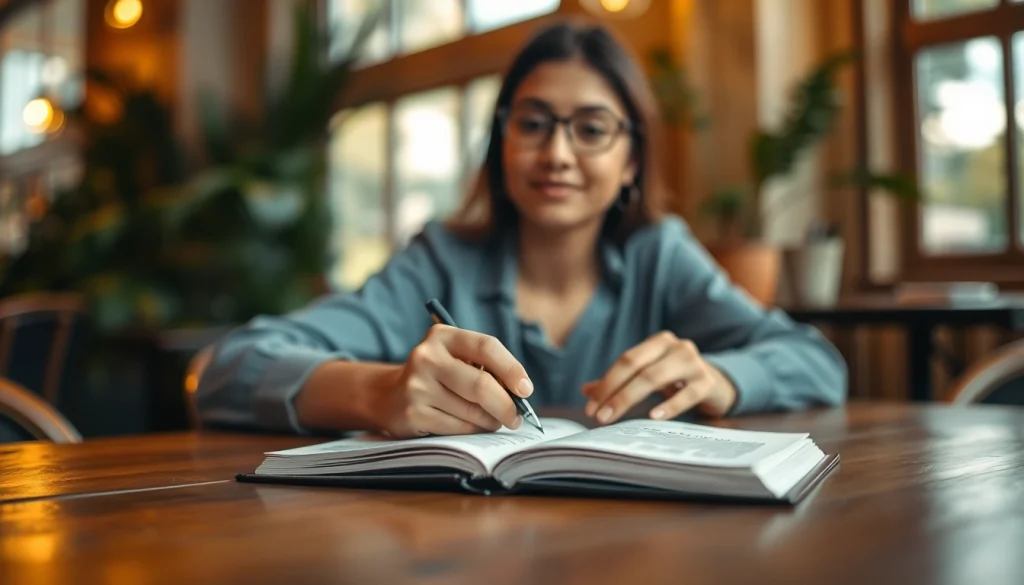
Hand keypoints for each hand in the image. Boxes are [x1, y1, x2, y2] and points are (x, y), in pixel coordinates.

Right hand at [371, 324, 533, 438]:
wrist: (388, 396)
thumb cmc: (438, 377)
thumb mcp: (456, 360)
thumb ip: (485, 368)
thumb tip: (520, 394)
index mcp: (442, 336)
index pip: (486, 347)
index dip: (512, 369)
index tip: (526, 389)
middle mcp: (427, 357)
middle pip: (481, 384)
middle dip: (506, 405)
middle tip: (517, 417)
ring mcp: (417, 386)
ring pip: (472, 411)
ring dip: (490, 421)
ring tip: (493, 421)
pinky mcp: (413, 413)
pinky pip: (458, 428)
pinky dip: (473, 431)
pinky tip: (472, 427)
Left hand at [582, 331, 736, 424]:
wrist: (719, 385)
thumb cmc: (678, 380)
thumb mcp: (650, 376)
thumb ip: (620, 381)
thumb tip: (587, 391)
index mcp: (658, 342)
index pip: (626, 360)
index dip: (606, 383)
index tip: (591, 406)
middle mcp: (676, 346)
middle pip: (637, 367)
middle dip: (614, 392)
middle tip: (598, 416)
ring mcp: (693, 362)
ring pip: (655, 377)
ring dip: (629, 398)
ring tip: (613, 417)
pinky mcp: (707, 382)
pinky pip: (686, 394)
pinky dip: (669, 405)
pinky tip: (653, 416)